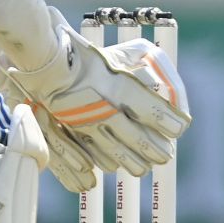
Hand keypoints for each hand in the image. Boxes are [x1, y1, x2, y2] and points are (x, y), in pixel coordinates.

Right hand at [0, 12, 191, 177]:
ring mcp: (85, 124)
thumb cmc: (88, 53)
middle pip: (136, 139)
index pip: (153, 111)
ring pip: (113, 151)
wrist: (43, 61)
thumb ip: (146, 64)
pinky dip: (99, 165)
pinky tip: (108, 170)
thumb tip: (164, 82)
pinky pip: (85, 155)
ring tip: (143, 168)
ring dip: (131, 162)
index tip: (179, 129)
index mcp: (121, 87)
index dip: (169, 123)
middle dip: (153, 150)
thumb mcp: (124, 52)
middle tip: (165, 157)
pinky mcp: (67, 132)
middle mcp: (106, 109)